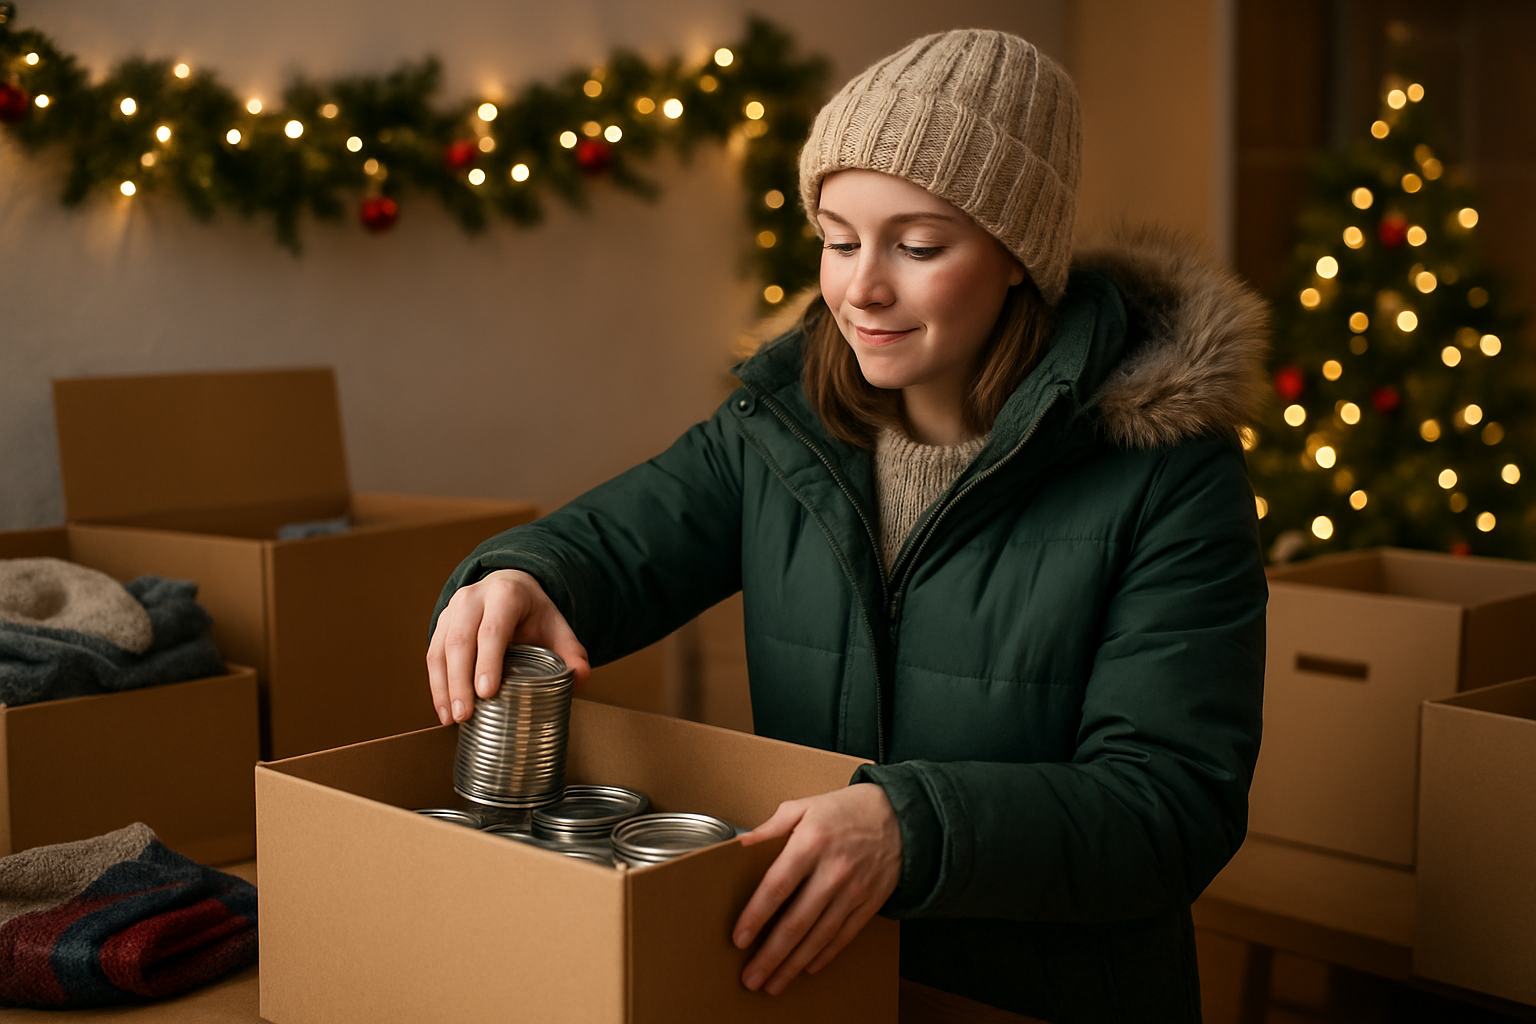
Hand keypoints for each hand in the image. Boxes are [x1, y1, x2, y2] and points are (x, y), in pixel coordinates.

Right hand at [425, 569, 589, 724]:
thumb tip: (582, 678)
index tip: (487, 692)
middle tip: (465, 714)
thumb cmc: (532, 612)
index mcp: (505, 595)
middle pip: (461, 641)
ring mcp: (452, 610)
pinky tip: (443, 709)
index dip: (488, 662)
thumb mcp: (556, 625)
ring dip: (444, 687)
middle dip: (460, 681)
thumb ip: (571, 651)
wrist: (508, 587)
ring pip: (441, 649)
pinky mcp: (441, 624)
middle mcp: (473, 598)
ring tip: (452, 718)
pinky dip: (436, 685)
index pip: (493, 630)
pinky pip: (432, 655)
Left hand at [733, 783, 901, 995]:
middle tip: (752, 978)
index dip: (756, 916)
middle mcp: (833, 870)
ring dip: (794, 964)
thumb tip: (739, 846)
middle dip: (771, 955)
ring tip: (773, 984)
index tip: (739, 938)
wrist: (901, 816)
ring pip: (820, 936)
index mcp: (811, 843)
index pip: (777, 887)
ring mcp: (854, 890)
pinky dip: (824, 955)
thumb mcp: (804, 806)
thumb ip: (771, 827)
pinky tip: (806, 968)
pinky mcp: (870, 903)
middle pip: (797, 922)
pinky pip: (844, 936)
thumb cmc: (845, 810)